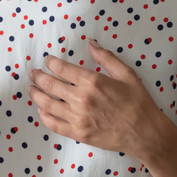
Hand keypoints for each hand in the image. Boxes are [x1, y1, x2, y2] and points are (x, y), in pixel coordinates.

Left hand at [27, 39, 171, 158]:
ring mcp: (78, 118)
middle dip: (38, 77)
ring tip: (31, 89)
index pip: (62, 69)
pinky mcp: (78, 134)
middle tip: (32, 73)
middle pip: (50, 85)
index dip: (51, 63)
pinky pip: (54, 125)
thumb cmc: (138, 102)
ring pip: (47, 104)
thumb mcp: (126, 74)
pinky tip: (41, 111)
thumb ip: (106, 57)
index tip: (47, 60)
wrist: (145, 133)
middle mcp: (81, 99)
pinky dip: (44, 117)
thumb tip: (90, 43)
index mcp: (92, 82)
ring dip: (36, 95)